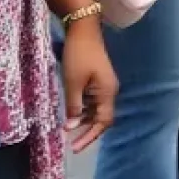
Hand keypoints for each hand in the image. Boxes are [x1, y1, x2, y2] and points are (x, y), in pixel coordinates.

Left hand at [61, 19, 117, 153]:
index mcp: (107, 92)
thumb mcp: (73, 84)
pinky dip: (83, 110)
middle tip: (71, 144)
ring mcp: (104, 84)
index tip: (75, 148)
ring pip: (97, 110)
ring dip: (84, 121)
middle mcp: (109, 90)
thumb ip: (74, 107)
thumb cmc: (79, 57)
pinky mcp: (98, 79)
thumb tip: (72, 128)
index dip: (91, 136)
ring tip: (68, 130)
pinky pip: (93, 101)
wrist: (84, 30)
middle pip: (102, 117)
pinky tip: (72, 114)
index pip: (104, 121)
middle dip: (88, 131)